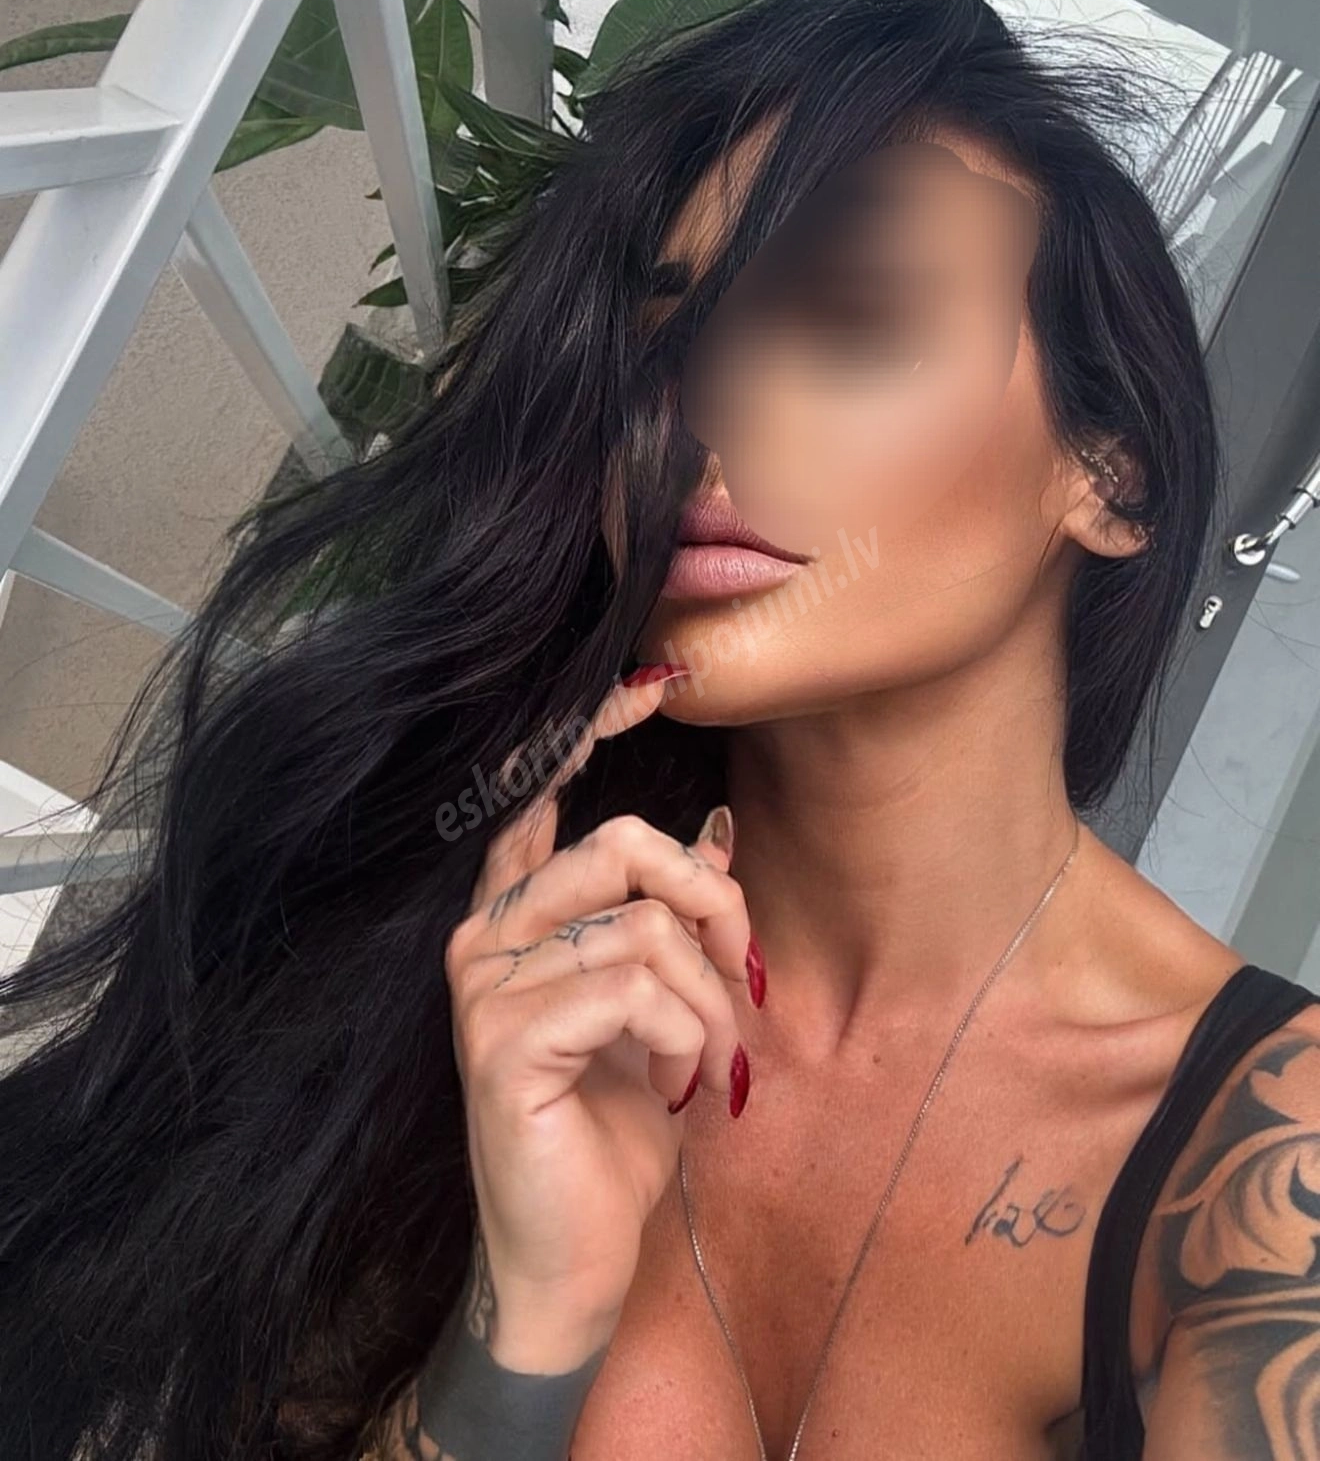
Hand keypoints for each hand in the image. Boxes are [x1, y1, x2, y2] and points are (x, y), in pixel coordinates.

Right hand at [444, 669, 754, 1367]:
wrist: (575, 1257)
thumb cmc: (614, 1132)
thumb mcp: (657, 1011)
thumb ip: (667, 923)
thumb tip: (715, 829)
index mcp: (516, 921)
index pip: (535, 803)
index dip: (583, 735)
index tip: (645, 689)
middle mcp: (485, 938)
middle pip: (621, 847)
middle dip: (711, 907)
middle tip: (744, 980)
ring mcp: (483, 988)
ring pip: (643, 929)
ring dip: (708, 1002)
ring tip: (711, 1065)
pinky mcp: (500, 1041)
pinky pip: (630, 988)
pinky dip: (683, 1036)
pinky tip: (677, 1084)